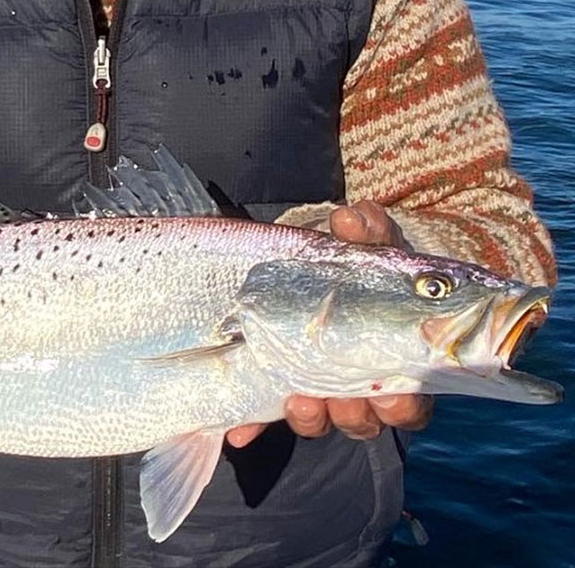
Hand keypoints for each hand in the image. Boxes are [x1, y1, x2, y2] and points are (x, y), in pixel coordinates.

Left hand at [226, 201, 431, 447]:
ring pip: (322, 420)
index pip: (412, 400)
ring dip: (311, 418)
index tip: (391, 395)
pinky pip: (266, 415)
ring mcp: (317, 387)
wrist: (310, 263)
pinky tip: (240, 432)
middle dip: (355, 415)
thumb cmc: (353, 260)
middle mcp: (359, 384)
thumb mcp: (366, 243)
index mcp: (392, 358)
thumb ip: (367, 232)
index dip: (404, 406)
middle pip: (367, 420)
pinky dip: (254, 424)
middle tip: (341, 399)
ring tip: (298, 401)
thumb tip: (350, 219)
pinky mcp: (278, 385)